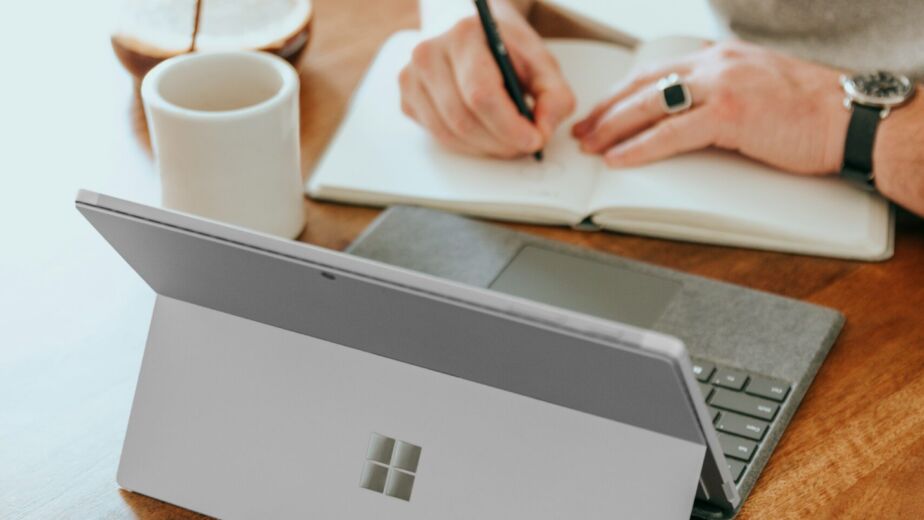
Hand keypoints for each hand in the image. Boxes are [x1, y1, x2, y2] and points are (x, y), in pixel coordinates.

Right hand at [399, 12, 574, 157]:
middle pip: (464, 120)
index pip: (481, 95)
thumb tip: (543, 130)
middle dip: (501, 142)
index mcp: (464, 36)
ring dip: (486, 147)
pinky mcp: (407, 100)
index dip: (509, 126)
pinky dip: (468, 145)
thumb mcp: (543, 65)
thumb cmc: (507, 51)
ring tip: (508, 139)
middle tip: (526, 144)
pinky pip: (439, 138)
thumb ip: (554, 97)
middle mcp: (429, 54)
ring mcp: (412, 78)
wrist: (476, 37)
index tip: (534, 140)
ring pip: (450, 135)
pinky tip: (485, 131)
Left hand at [572, 41, 849, 174]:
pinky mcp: (729, 114)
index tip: (601, 111)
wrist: (850, 117)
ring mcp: (722, 86)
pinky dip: (640, 147)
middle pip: (643, 85)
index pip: (656, 72)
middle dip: (607, 110)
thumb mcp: (756, 90)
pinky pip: (671, 132)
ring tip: (590, 146)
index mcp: (721, 58)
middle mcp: (716, 64)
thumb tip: (687, 119)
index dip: (623, 93)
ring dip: (613, 128)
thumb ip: (720, 96)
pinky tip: (619, 158)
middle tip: (582, 130)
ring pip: (649, 105)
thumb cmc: (810, 111)